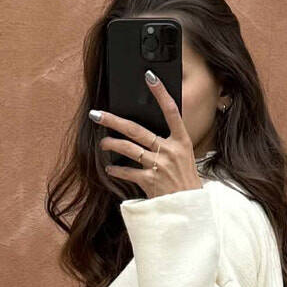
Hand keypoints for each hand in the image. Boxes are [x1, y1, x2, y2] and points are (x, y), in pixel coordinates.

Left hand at [90, 72, 201, 198]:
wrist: (189, 210)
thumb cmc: (185, 182)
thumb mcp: (185, 158)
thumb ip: (169, 143)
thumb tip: (147, 132)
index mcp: (182, 141)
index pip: (171, 111)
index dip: (161, 92)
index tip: (150, 76)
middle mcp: (170, 151)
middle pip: (137, 130)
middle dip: (113, 121)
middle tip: (97, 114)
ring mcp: (160, 166)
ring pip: (128, 149)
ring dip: (111, 144)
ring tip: (102, 143)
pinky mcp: (150, 181)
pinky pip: (127, 172)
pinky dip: (116, 170)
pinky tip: (110, 169)